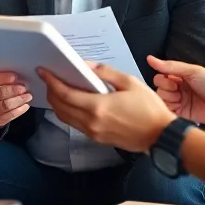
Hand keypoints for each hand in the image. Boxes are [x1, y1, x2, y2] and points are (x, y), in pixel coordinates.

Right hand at [0, 68, 31, 129]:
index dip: (3, 78)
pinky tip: (25, 104)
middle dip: (14, 90)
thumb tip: (7, 64)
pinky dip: (20, 109)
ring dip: (19, 99)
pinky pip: (10, 115)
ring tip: (28, 95)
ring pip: (6, 105)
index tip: (14, 76)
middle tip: (24, 86)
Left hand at [38, 63, 175, 152]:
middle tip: (49, 78)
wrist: (161, 136)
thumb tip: (86, 65)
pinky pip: (75, 125)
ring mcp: (93, 133)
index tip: (43, 71)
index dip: (51, 81)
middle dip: (51, 91)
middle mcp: (91, 122)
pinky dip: (67, 113)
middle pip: (60, 107)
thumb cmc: (149, 109)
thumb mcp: (129, 82)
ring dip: (57, 104)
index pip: (65, 94)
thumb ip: (105, 72)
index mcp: (98, 107)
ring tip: (57, 89)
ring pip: (65, 118)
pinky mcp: (97, 139)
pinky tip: (72, 103)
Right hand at [148, 55, 204, 125]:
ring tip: (181, 101)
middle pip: (158, 89)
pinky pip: (167, 112)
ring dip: (169, 100)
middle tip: (179, 92)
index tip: (175, 82)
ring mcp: (178, 102)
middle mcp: (177, 89)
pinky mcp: (180, 115)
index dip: (163, 80)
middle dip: (166, 90)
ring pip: (161, 100)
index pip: (159, 76)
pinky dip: (169, 110)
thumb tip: (149, 59)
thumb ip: (171, 66)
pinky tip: (179, 108)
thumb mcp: (192, 72)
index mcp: (179, 77)